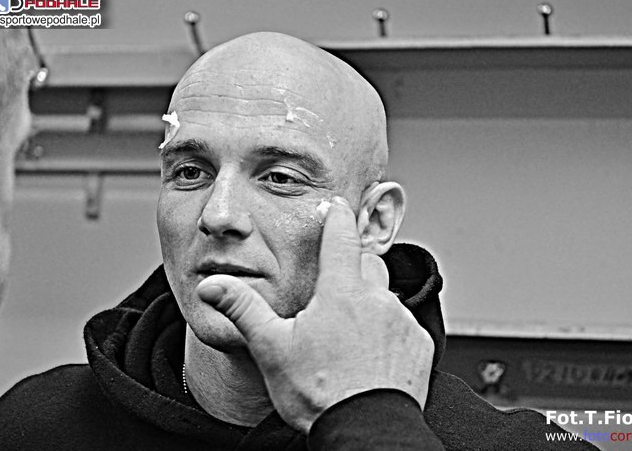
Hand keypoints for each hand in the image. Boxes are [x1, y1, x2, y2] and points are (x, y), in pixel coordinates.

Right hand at [196, 197, 434, 431]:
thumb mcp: (271, 348)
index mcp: (341, 292)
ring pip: (385, 298)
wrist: (364, 432)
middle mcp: (377, 300)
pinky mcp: (418, 346)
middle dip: (352, 269)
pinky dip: (388, 334)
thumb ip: (243, 308)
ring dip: (369, 307)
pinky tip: (370, 358)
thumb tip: (213, 284)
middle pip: (367, 265)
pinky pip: (403, 327)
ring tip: (347, 340)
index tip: (337, 204)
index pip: (342, 236)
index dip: (338, 215)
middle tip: (332, 296)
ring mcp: (402, 322)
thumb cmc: (319, 393)